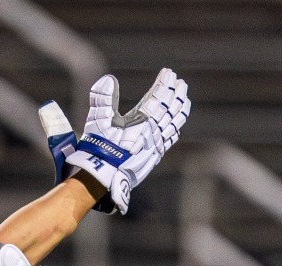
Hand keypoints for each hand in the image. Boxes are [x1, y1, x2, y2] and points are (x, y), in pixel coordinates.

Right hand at [63, 69, 189, 214]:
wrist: (102, 177)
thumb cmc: (98, 148)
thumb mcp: (96, 121)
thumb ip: (102, 98)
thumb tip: (108, 79)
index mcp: (142, 119)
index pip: (159, 96)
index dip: (164, 83)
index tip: (168, 72)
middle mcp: (153, 130)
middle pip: (171, 107)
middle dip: (176, 93)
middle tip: (180, 82)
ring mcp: (156, 143)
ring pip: (175, 122)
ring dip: (181, 108)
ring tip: (184, 99)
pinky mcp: (154, 156)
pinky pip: (171, 138)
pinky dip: (176, 127)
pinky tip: (177, 125)